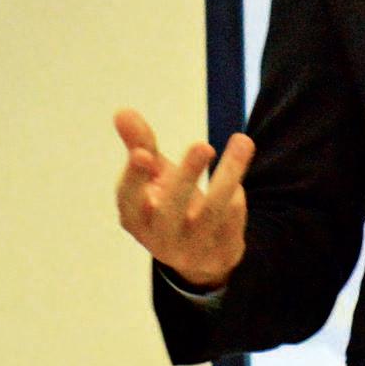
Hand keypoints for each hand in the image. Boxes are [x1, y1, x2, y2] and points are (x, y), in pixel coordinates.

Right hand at [113, 109, 251, 288]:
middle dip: (186, 177)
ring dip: (227, 177)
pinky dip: (237, 201)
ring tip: (242, 140)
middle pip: (170, 210)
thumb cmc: (170, 204)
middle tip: (203, 145)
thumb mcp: (155, 177)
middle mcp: (159, 237)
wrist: (201, 255)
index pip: (129, 200)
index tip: (143, 154)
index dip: (134, 178)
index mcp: (136, 218)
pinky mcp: (221, 253)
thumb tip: (122, 111)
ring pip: (210, 213)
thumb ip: (141, 145)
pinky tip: (240, 177)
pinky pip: (232, 224)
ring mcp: (191, 248)